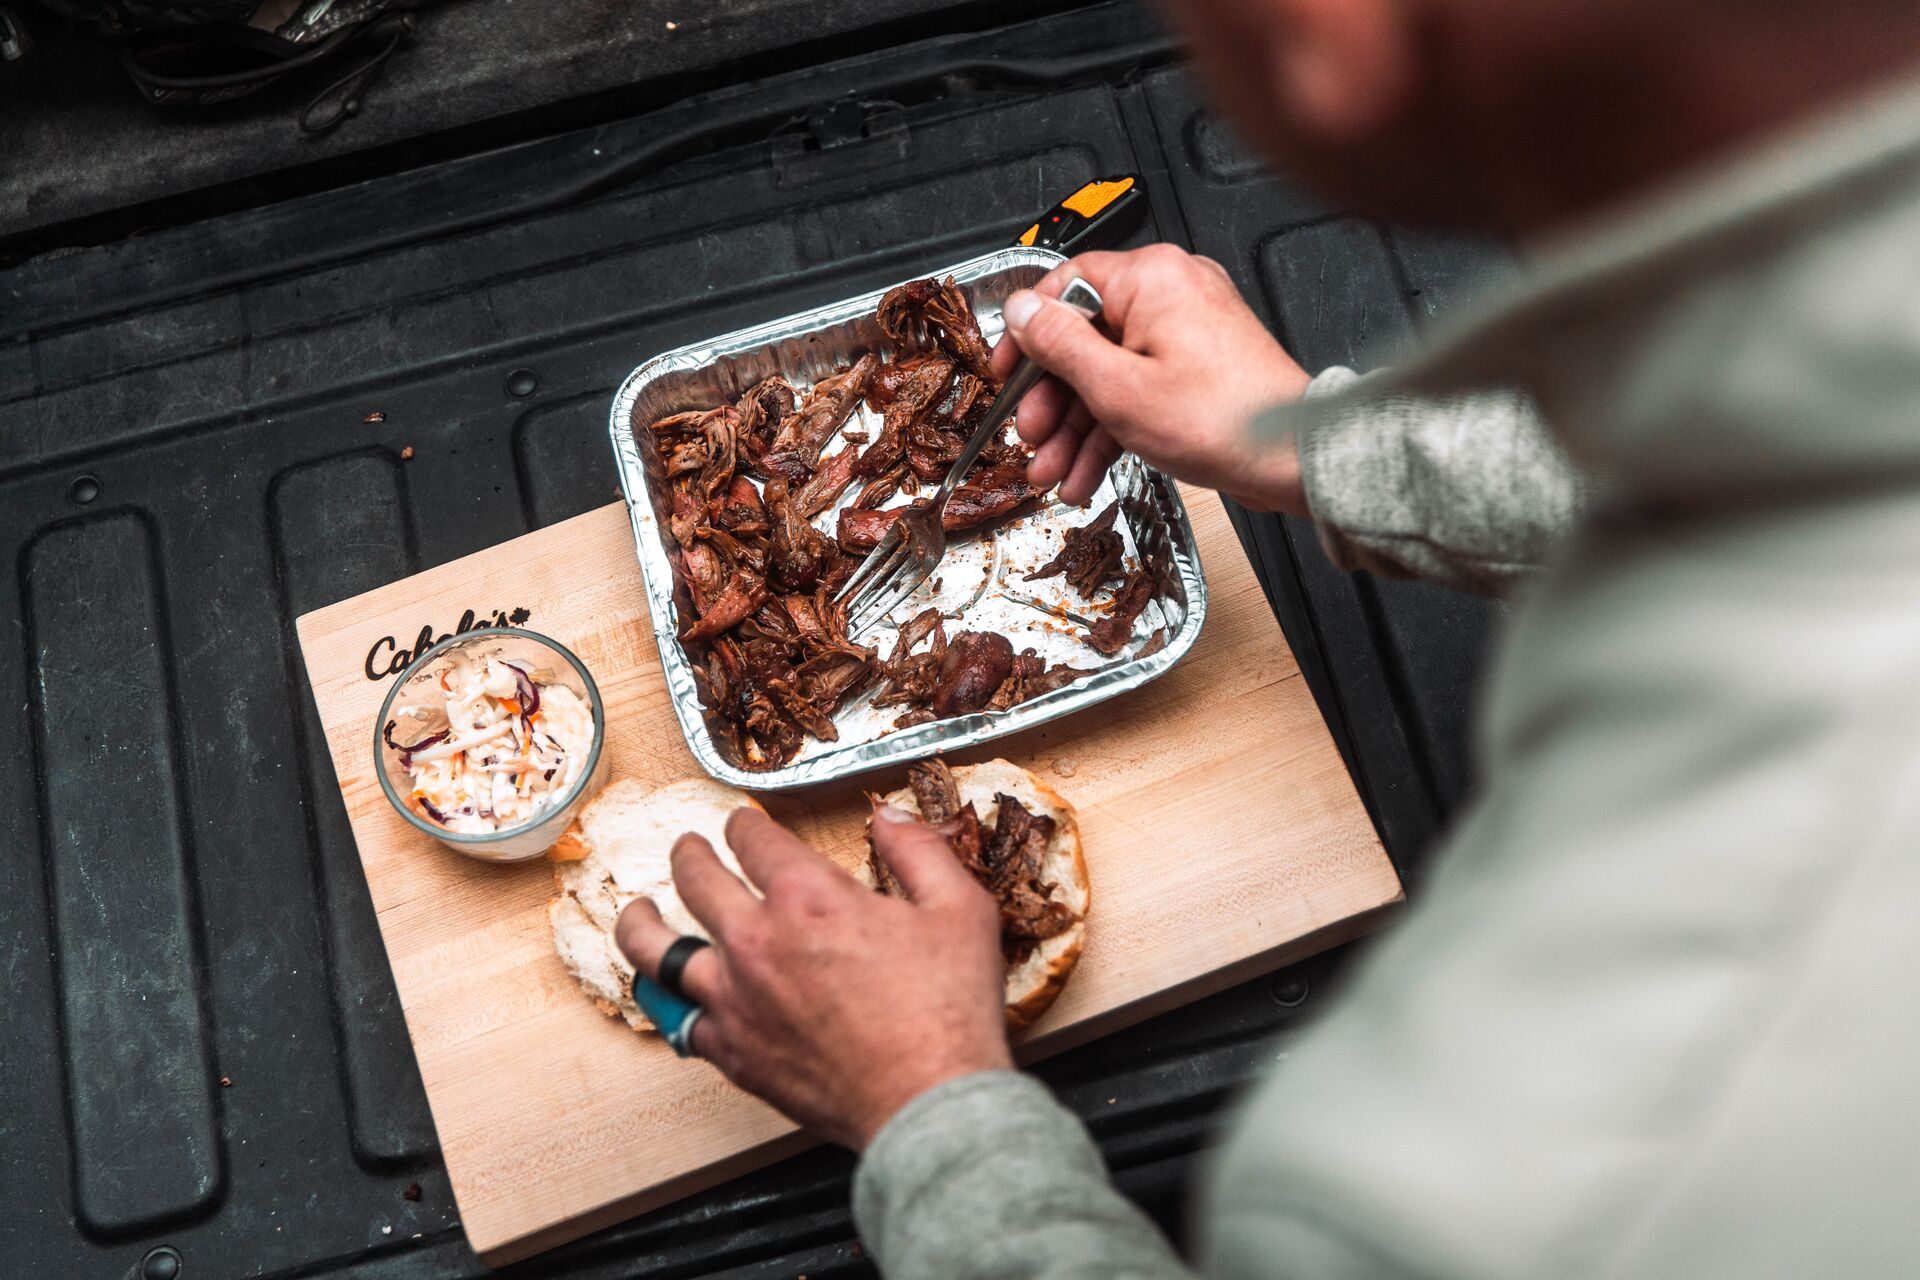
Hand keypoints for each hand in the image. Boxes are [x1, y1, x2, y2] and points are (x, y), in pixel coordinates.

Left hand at [615, 805, 1011, 1150]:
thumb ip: (919, 851)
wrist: (926, 1102)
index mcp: (808, 897)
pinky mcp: (732, 1052)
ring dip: (642, 921)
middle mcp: (757, 941)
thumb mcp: (959, 909)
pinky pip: (677, 1019)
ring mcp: (735, 1000)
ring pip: (658, 950)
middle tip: (690, 849)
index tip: (743, 823)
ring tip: (637, 910)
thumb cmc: (947, 1013)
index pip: (751, 839)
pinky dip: (665, 1000)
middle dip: (690, 853)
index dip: (744, 823)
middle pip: (695, 879)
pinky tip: (664, 992)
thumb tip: (890, 818)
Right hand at [993, 244, 1313, 510]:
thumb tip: (1020, 310)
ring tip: (1055, 471)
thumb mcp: (1117, 387)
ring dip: (1077, 427)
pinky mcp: (1198, 367)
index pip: (1065, 287)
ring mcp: (1187, 331)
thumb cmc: (1225, 418)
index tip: (1008, 373)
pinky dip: (1113, 428)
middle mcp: (1171, 293)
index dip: (1028, 336)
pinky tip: (1087, 471)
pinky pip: (1140, 388)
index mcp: (1151, 278)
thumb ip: (1059, 345)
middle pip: (1085, 339)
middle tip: (1033, 437)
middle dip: (1053, 401)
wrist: (1293, 456)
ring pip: (1110, 372)